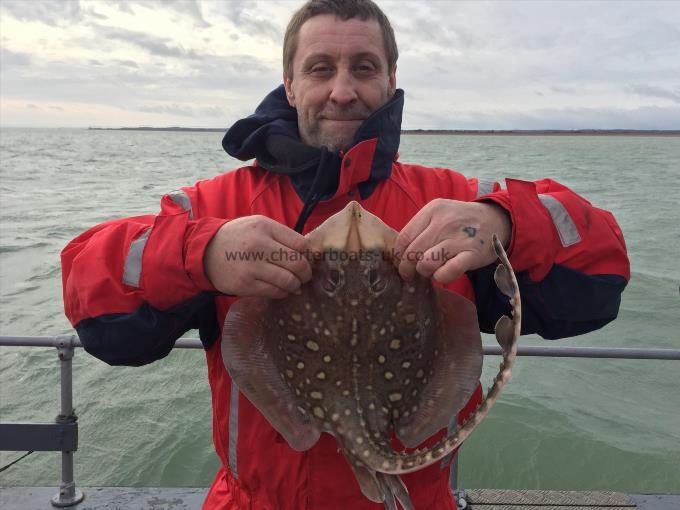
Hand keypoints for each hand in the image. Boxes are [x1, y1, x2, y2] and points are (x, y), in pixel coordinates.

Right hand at [204, 216, 312, 297]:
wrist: (205, 251)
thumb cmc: (238, 237)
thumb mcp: (259, 225)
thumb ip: (282, 235)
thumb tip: (308, 252)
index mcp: (265, 227)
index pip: (300, 244)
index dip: (308, 254)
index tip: (307, 259)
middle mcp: (258, 245)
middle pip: (297, 264)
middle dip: (306, 273)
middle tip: (306, 275)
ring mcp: (251, 267)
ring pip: (288, 281)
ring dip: (296, 285)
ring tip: (296, 284)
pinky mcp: (244, 285)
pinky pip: (274, 292)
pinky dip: (283, 292)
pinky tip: (282, 289)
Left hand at [393, 199, 510, 283]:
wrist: (496, 220)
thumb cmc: (461, 221)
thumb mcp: (440, 214)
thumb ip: (421, 228)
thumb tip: (400, 252)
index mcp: (433, 210)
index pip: (404, 237)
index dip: (399, 255)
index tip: (401, 262)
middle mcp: (444, 223)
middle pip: (412, 252)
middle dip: (407, 268)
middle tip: (411, 274)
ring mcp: (459, 239)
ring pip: (426, 263)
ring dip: (425, 272)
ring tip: (430, 271)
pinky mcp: (472, 254)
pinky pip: (447, 272)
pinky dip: (441, 277)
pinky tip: (443, 274)